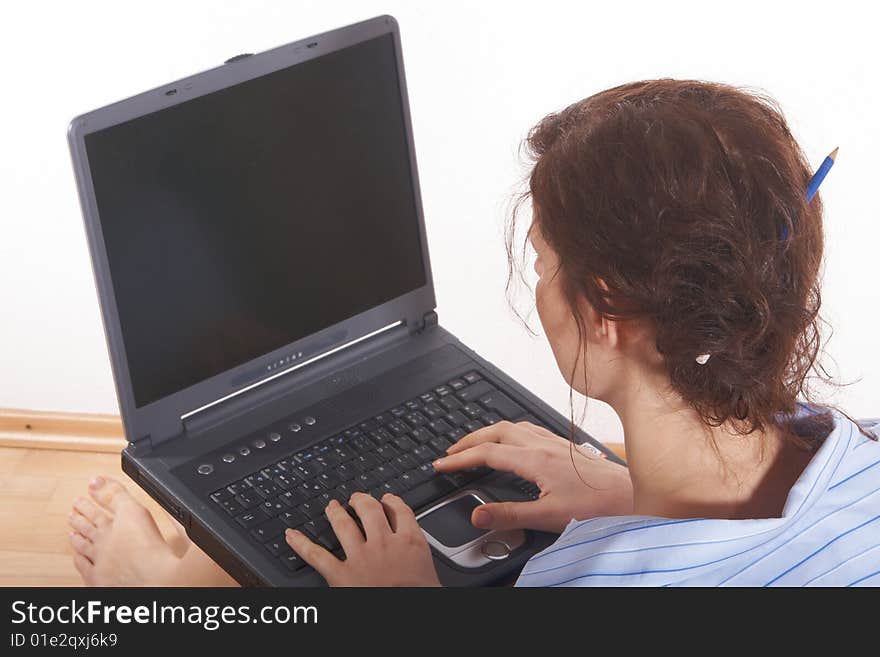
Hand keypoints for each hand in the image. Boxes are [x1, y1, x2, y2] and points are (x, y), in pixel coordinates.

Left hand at [285, 493, 440, 586]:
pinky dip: (301, 544)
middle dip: (362, 500)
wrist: (406, 619)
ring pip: (344, 524)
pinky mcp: (340, 576)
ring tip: (332, 506)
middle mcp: (383, 543)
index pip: (400, 510)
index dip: (392, 501)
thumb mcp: (430, 573)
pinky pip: (316, 555)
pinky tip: (291, 535)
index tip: (387, 499)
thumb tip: (419, 559)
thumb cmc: (420, 598)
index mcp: (409, 542)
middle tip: (356, 498)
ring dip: (336, 512)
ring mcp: (360, 557)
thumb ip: (420, 557)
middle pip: (370, 510)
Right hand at [432, 421, 632, 532]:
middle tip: (450, 452)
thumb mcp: (549, 517)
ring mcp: (554, 442)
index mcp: (535, 459)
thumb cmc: (598, 507)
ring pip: (512, 426)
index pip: (487, 454)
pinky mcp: (564, 445)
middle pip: (495, 431)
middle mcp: (543, 445)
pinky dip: (508, 431)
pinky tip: (512, 440)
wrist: (632, 497)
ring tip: (474, 444)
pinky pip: (527, 428)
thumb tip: (477, 515)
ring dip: (487, 432)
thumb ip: (510, 515)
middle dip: (468, 440)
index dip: (460, 458)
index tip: (441, 464)